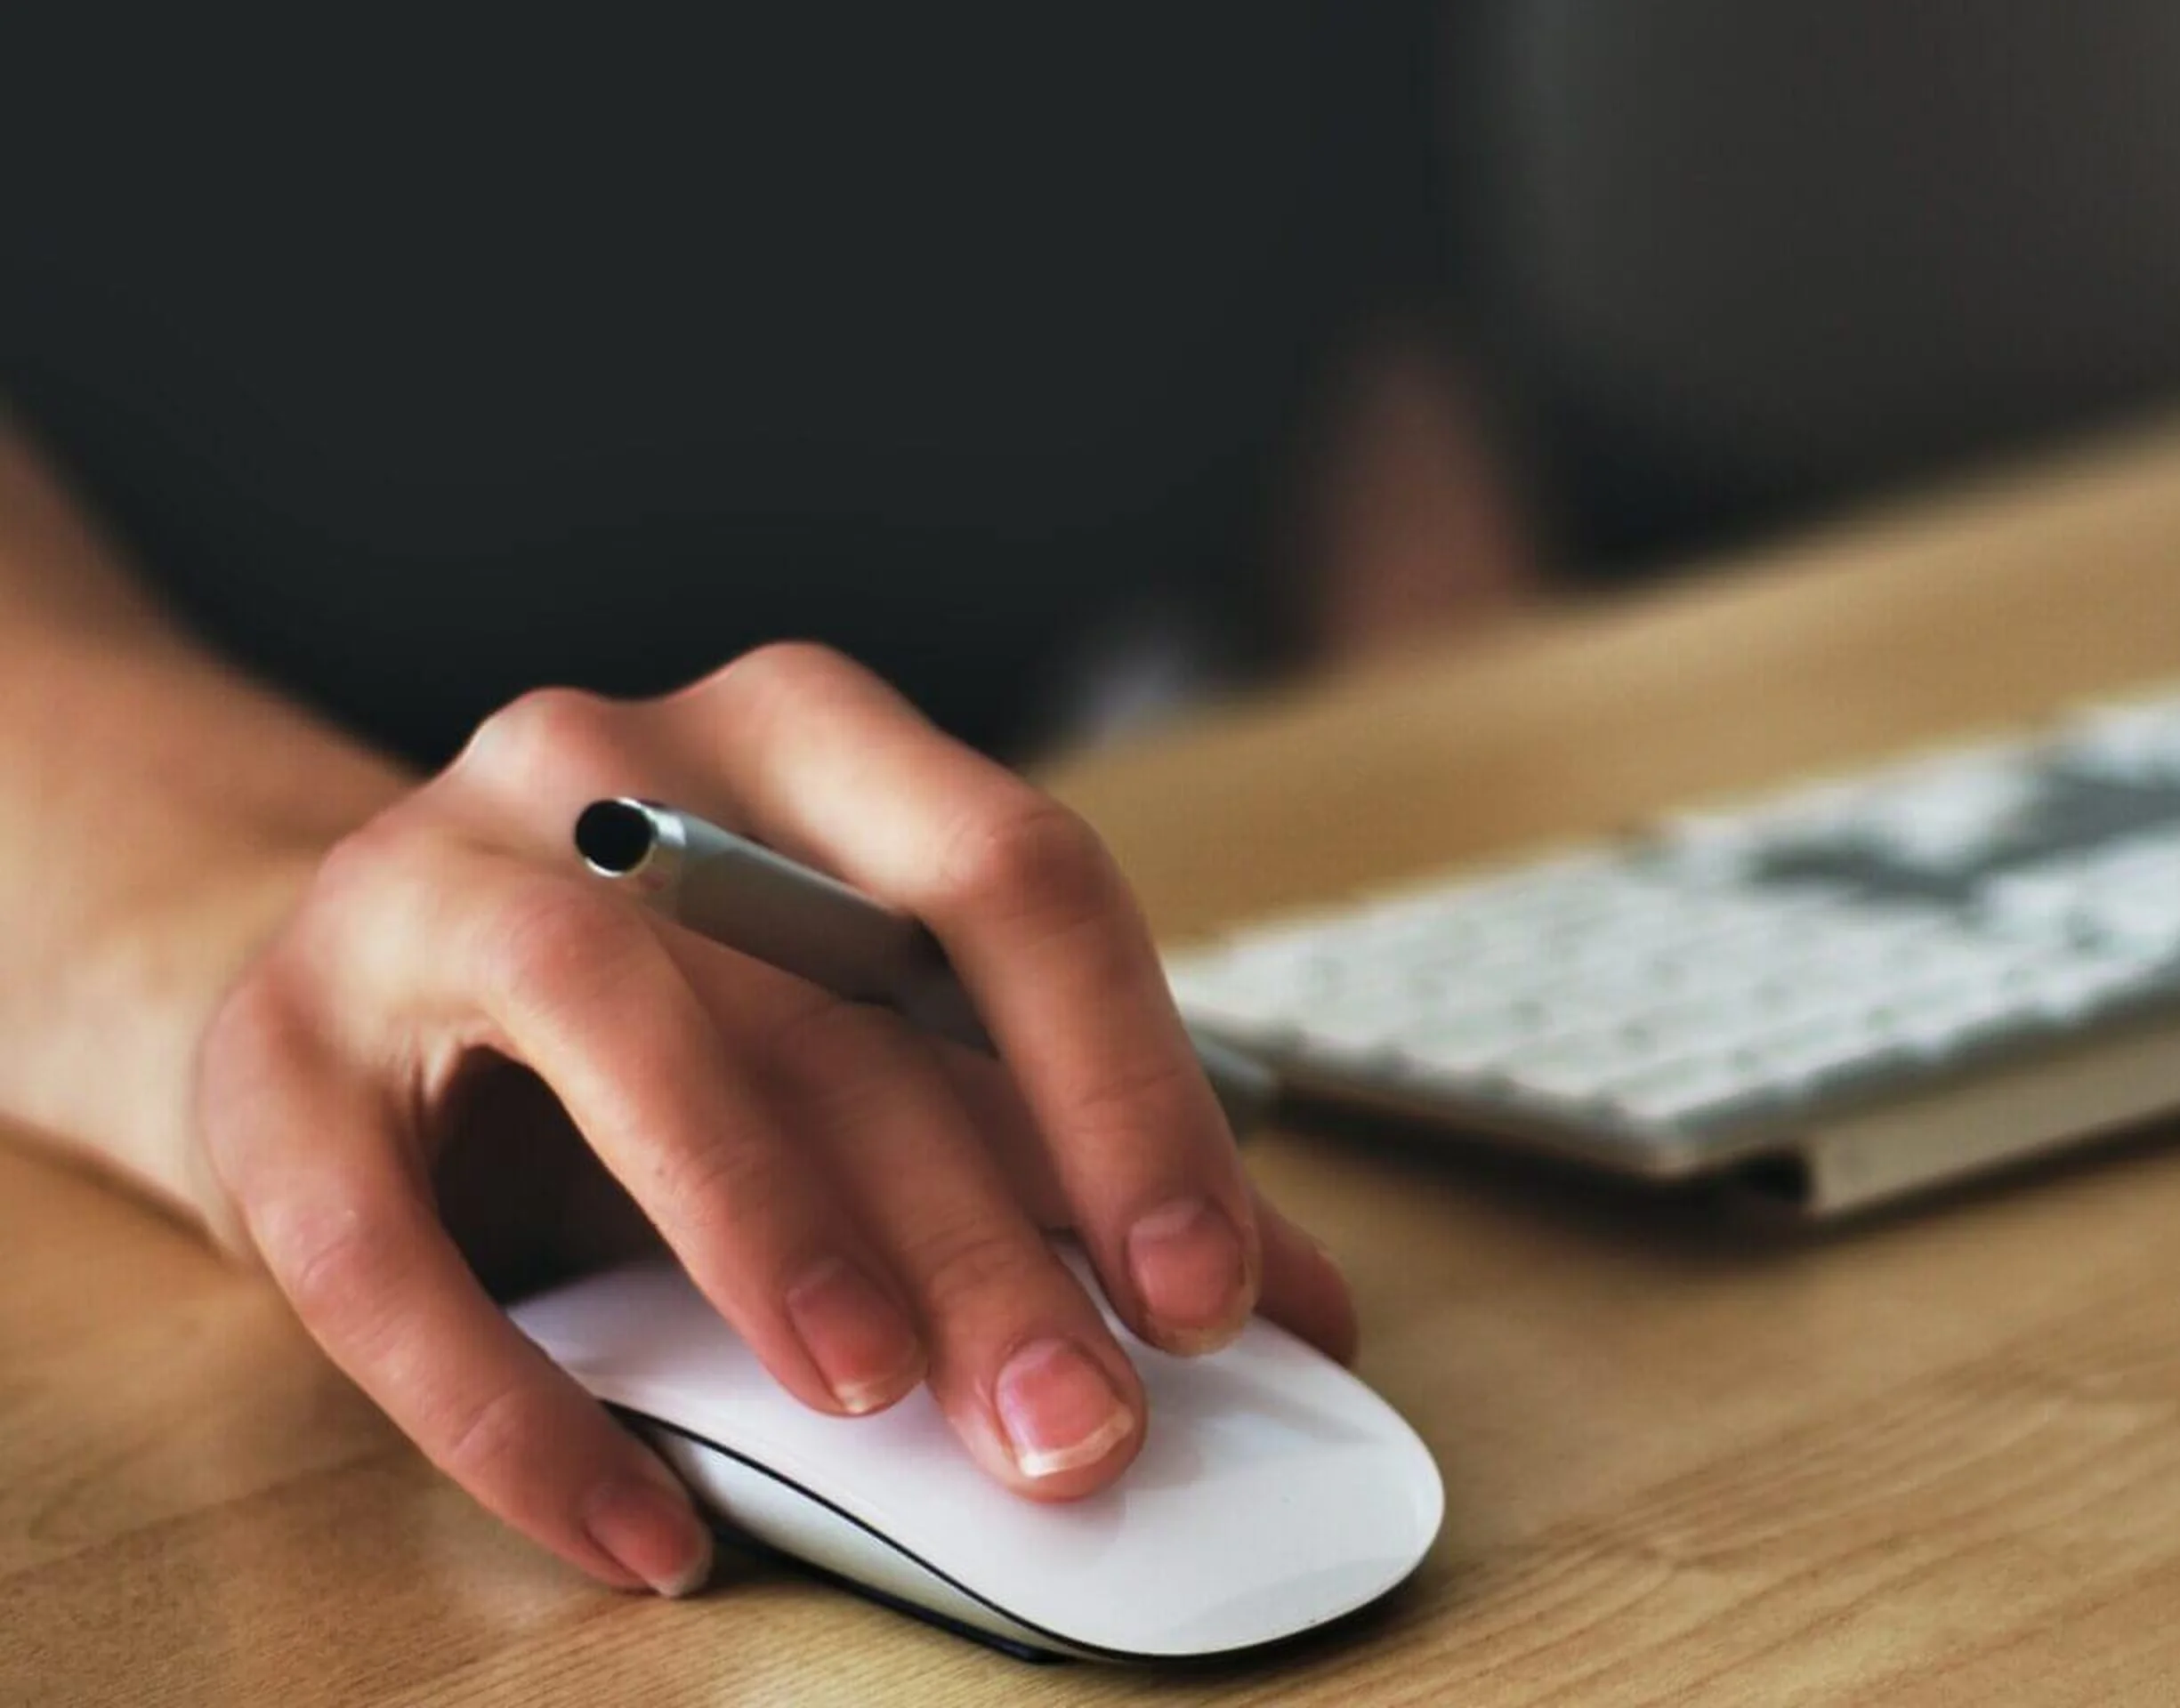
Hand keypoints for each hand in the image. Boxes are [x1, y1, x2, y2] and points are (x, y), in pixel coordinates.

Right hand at [193, 642, 1353, 1597]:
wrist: (348, 992)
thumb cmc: (669, 1020)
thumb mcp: (873, 1048)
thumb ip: (1067, 1155)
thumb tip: (1301, 1310)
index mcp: (810, 744)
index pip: (1013, 878)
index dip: (1127, 1090)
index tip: (1212, 1291)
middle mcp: (614, 765)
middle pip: (835, 991)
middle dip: (983, 1232)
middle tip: (1079, 1423)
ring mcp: (421, 887)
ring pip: (612, 1022)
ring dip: (763, 1223)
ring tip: (874, 1402)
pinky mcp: (269, 1060)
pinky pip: (380, 1246)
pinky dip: (521, 1407)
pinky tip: (645, 1530)